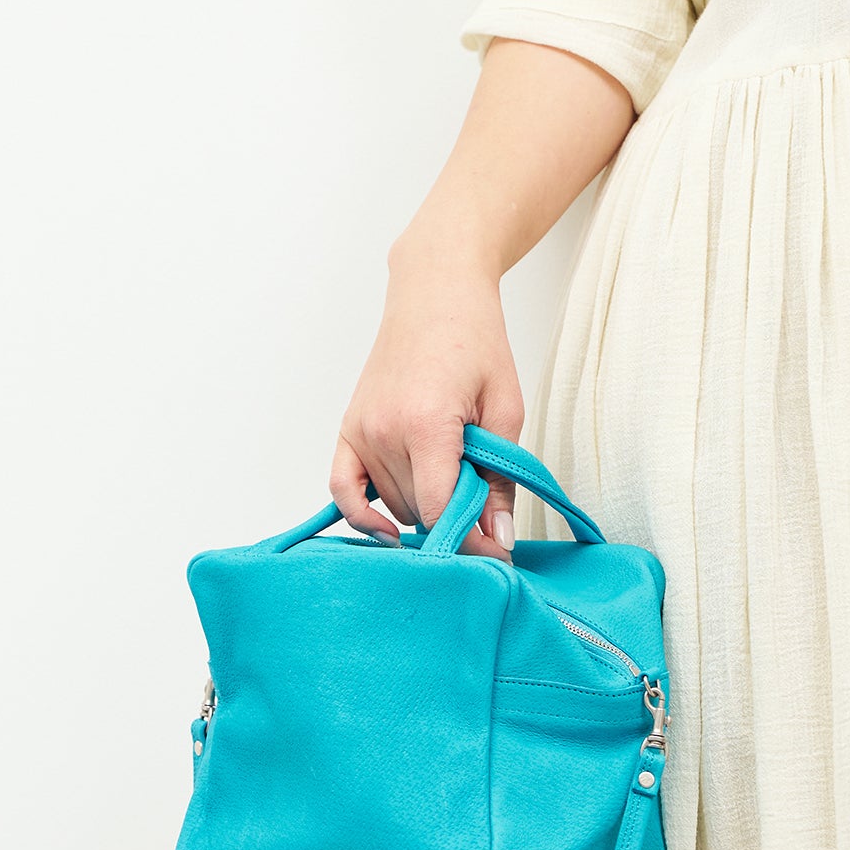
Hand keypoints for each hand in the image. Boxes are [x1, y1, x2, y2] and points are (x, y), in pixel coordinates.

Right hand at [331, 230, 521, 559]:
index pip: (440, 512)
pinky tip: (386, 531)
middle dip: (456, 520)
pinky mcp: (348, 430)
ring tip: (453, 473)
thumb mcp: (506, 410)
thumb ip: (499, 480)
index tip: (496, 557)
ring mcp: (360, 431)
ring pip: (394, 506)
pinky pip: (344, 492)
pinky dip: (363, 517)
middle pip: (419, 513)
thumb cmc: (477, 342)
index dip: (471, 544)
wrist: (435, 293)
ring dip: (425, 507)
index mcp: (426, 424)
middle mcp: (383, 432)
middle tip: (485, 500)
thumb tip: (498, 539)